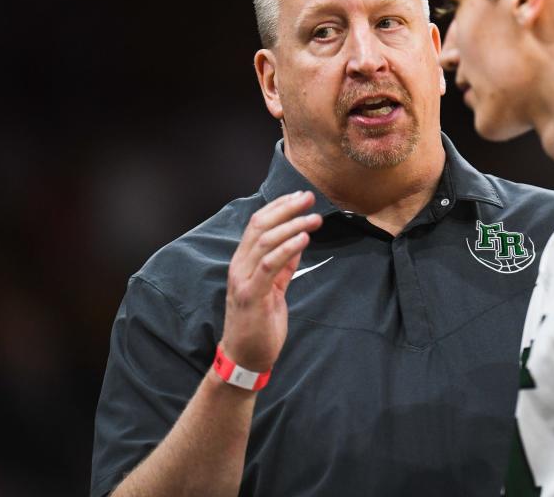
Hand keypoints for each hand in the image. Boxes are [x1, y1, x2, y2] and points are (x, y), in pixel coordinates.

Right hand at [221, 190, 322, 371]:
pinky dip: (287, 248)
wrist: (246, 358)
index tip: (300, 195)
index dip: (279, 206)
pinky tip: (304, 239)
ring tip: (314, 218)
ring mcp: (242, 280)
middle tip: (310, 198)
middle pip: (260, 225)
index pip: (257, 223)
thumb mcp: (274, 288)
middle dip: (287, 208)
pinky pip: (269, 265)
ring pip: (265, 241)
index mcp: (242, 262)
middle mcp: (239, 266)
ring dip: (292, 226)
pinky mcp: (251, 295)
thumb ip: (283, 265)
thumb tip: (298, 240)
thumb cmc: (259, 323)